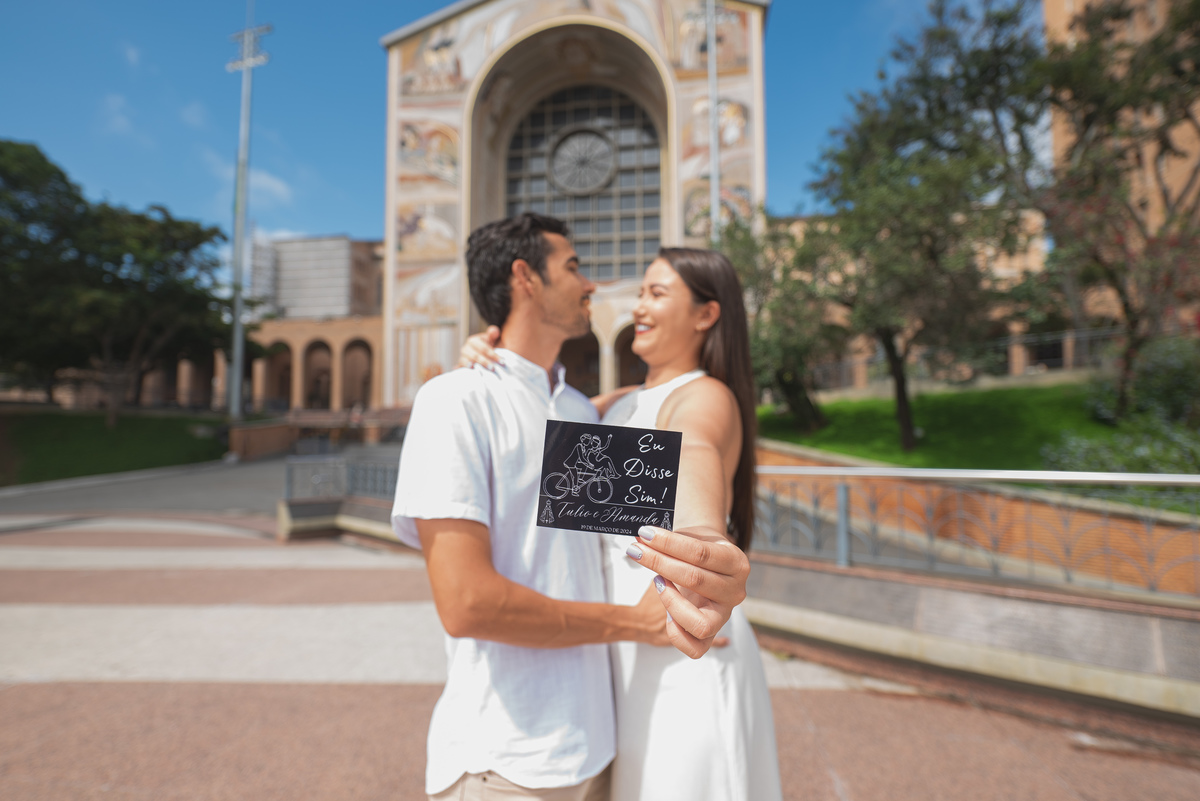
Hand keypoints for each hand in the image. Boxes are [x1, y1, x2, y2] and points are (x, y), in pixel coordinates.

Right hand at [457, 325, 501, 369]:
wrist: (478, 355)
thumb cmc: (485, 346)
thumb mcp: (490, 339)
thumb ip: (493, 334)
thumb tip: (494, 331)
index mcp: (473, 341)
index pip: (484, 348)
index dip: (493, 354)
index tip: (502, 361)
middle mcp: (466, 348)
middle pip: (476, 355)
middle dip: (485, 362)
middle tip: (493, 368)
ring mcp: (462, 357)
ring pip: (469, 362)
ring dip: (476, 366)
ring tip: (483, 372)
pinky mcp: (461, 365)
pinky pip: (462, 367)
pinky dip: (466, 369)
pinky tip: (471, 371)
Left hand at [627, 525, 748, 658]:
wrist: (707, 563)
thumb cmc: (696, 548)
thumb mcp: (693, 536)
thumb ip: (673, 539)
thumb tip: (643, 538)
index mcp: (736, 563)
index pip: (700, 553)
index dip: (669, 543)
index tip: (645, 534)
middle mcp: (736, 591)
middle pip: (695, 579)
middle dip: (659, 562)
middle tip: (636, 550)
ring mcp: (725, 616)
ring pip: (699, 622)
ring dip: (670, 601)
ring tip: (656, 581)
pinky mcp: (711, 634)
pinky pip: (696, 648)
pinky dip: (676, 632)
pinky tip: (665, 612)